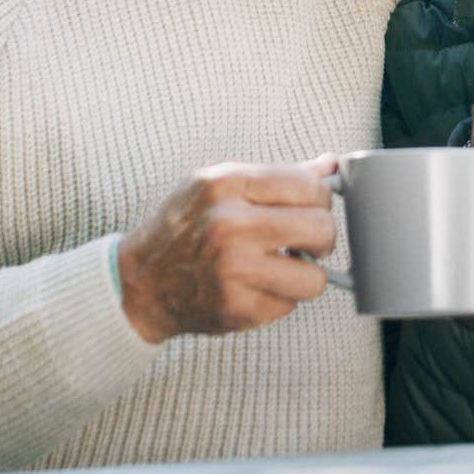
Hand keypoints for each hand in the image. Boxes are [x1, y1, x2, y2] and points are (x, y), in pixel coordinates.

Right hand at [116, 157, 338, 343]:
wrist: (141, 280)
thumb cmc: (185, 227)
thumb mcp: (219, 184)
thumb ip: (278, 176)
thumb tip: (331, 165)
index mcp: (227, 184)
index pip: (310, 187)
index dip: (320, 200)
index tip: (311, 209)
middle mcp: (229, 224)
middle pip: (321, 229)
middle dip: (322, 238)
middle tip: (306, 242)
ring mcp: (233, 270)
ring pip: (314, 278)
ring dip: (304, 276)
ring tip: (282, 267)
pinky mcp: (236, 308)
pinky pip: (289, 305)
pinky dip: (278, 299)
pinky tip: (254, 287)